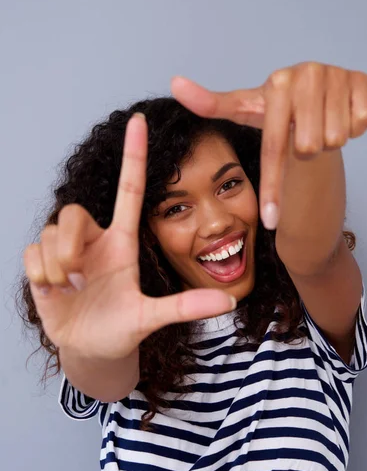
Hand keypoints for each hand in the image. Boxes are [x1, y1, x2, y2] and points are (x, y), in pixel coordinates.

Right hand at [23, 114, 235, 360]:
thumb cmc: (122, 328)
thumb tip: (229, 301)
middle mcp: (94, 240)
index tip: (139, 120)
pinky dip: (41, 274)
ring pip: (50, 233)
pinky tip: (54, 291)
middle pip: (72, 211)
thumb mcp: (151, 317)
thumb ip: (185, 307)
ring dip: (57, 266)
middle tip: (80, 277)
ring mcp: (66, 252)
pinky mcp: (41, 265)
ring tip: (71, 288)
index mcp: (122, 242)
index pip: (130, 189)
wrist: (91, 350)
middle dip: (70, 244)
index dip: (134, 155)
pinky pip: (32, 253)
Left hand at [171, 62, 366, 228]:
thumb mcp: (246, 110)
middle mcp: (306, 73)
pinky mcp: (362, 80)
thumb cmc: (279, 109)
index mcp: (276, 84)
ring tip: (321, 124)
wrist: (318, 93)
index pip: (273, 149)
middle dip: (305, 152)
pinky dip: (354, 129)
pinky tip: (342, 116)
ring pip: (334, 140)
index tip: (269, 221)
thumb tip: (174, 84)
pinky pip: (362, 124)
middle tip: (303, 136)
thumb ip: (211, 103)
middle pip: (307, 148)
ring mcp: (336, 74)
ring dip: (329, 140)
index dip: (273, 189)